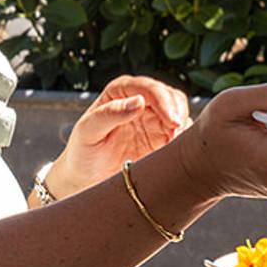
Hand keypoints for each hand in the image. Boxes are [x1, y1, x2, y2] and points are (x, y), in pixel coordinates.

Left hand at [46, 75, 193, 195]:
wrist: (86, 179)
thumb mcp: (87, 132)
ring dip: (183, 125)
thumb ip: (109, 114)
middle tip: (176, 131)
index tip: (170, 119)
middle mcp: (140, 101)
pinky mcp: (163, 138)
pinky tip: (175, 150)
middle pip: (170, 96)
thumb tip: (138, 101)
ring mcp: (154, 120)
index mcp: (120, 92)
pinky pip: (182, 133)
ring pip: (180, 112)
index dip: (163, 100)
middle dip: (178, 111)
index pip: (148, 88)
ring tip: (175, 142)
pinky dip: (185, 139)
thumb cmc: (82, 151)